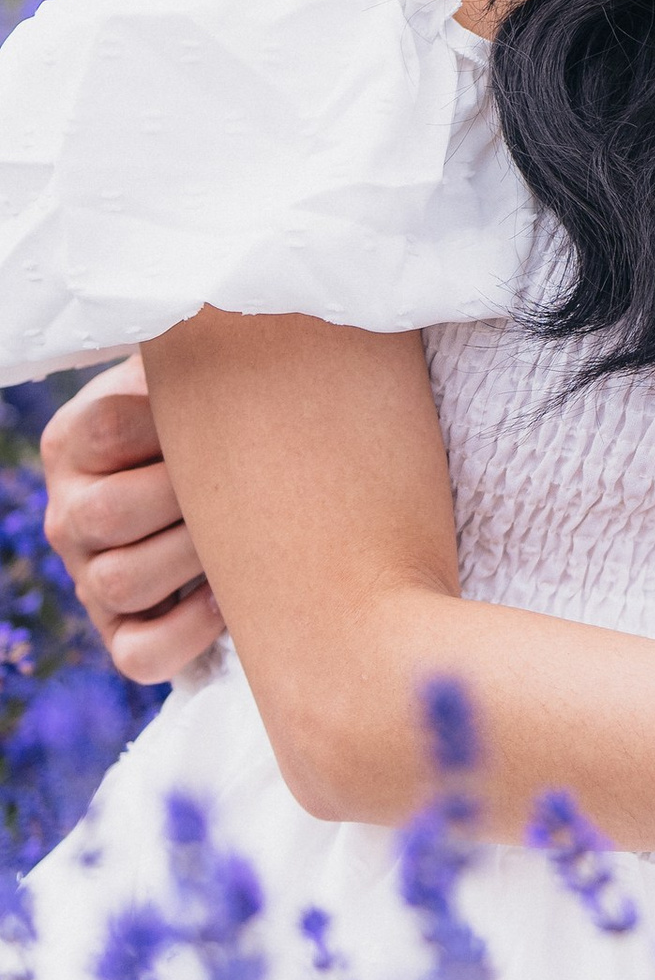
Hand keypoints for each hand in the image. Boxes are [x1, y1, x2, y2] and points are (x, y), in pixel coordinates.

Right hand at [39, 354, 225, 681]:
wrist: (235, 478)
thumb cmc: (229, 418)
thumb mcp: (200, 376)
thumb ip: (208, 355)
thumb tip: (261, 324)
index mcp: (74, 440)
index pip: (103, 427)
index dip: (171, 424)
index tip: (231, 415)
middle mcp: (67, 512)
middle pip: (105, 514)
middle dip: (188, 498)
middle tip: (253, 483)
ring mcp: (88, 578)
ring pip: (119, 583)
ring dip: (193, 560)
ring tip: (250, 537)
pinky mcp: (120, 635)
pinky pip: (140, 654)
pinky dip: (191, 632)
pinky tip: (232, 596)